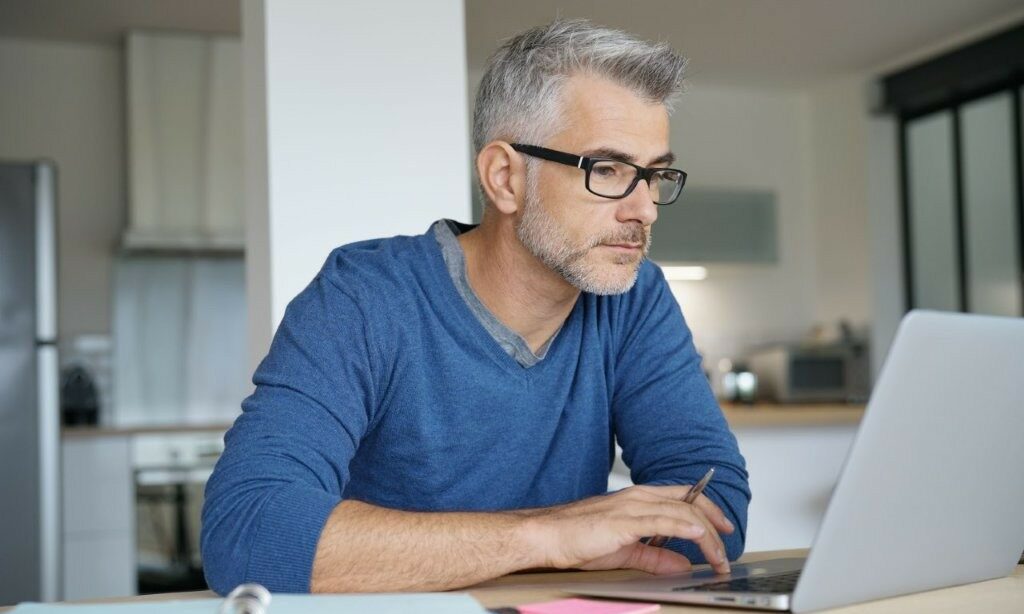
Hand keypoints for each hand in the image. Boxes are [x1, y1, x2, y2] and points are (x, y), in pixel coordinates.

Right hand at [524, 485, 734, 575]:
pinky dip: (685, 527)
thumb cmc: (577, 539)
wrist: (547, 536)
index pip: (683, 497)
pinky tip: (699, 537)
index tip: (723, 529)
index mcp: (637, 500)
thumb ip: (655, 556)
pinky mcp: (624, 519)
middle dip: (715, 523)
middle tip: (727, 548)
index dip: (708, 510)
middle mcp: (638, 496)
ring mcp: (631, 505)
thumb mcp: (625, 552)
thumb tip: (681, 563)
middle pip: (689, 501)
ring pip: (682, 512)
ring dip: (707, 535)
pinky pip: (662, 520)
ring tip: (718, 557)